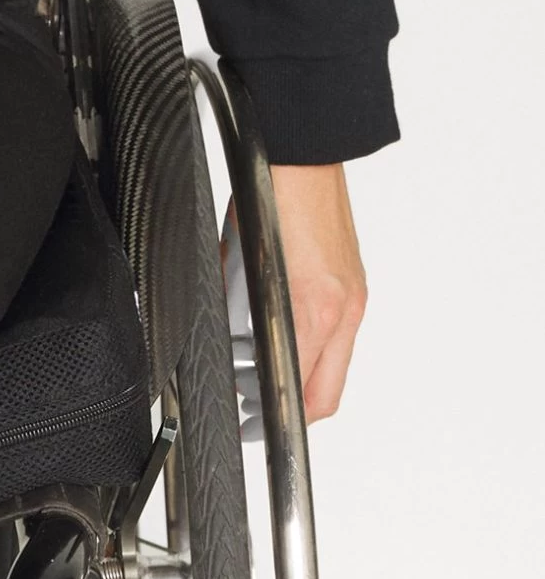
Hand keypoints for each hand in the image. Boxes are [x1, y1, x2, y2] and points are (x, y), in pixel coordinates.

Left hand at [225, 162, 366, 423]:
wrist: (305, 153)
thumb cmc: (268, 197)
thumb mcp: (234, 263)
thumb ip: (232, 312)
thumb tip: (225, 347)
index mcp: (313, 310)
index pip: (306, 394)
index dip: (276, 419)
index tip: (253, 425)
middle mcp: (342, 309)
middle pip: (326, 393)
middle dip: (288, 407)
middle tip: (249, 402)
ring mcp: (354, 296)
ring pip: (331, 363)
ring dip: (295, 372)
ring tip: (251, 359)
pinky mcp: (354, 281)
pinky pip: (335, 331)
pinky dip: (307, 341)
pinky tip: (273, 325)